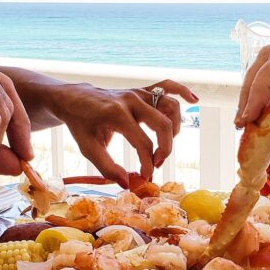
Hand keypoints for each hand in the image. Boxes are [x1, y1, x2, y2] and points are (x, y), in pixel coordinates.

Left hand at [50, 80, 197, 183]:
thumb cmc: (82, 125)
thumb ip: (107, 168)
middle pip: (162, 124)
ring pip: (170, 107)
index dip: (147, 163)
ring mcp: (138, 93)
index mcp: (116, 114)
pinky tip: (194, 100)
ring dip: (174, 128)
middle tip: (156, 164)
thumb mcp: (88, 149)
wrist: (75, 99)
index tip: (145, 176)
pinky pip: (167, 86)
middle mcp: (131, 100)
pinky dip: (182, 91)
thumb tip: (128, 183)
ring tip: (163, 145)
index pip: (142, 142)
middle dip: (164, 148)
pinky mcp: (142, 90)